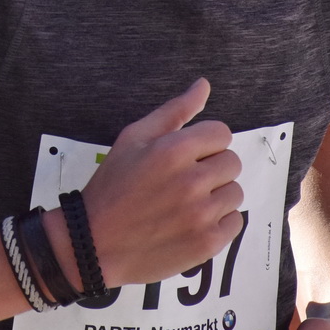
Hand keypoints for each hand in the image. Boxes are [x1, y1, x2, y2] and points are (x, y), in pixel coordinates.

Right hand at [80, 78, 243, 287]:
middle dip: (211, 168)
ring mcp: (201, 215)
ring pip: (235, 193)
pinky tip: (192, 223)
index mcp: (173, 150)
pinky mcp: (207, 243)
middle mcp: (191, 181)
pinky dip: (219, 222)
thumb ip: (174, 111)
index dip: (205, 143)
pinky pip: (235, 222)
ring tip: (187, 204)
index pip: (221, 133)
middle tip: (184, 181)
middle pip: (232, 162)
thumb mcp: (133, 138)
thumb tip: (204, 85)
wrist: (93, 244)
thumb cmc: (112, 186)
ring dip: (216, 196)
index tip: (188, 157)